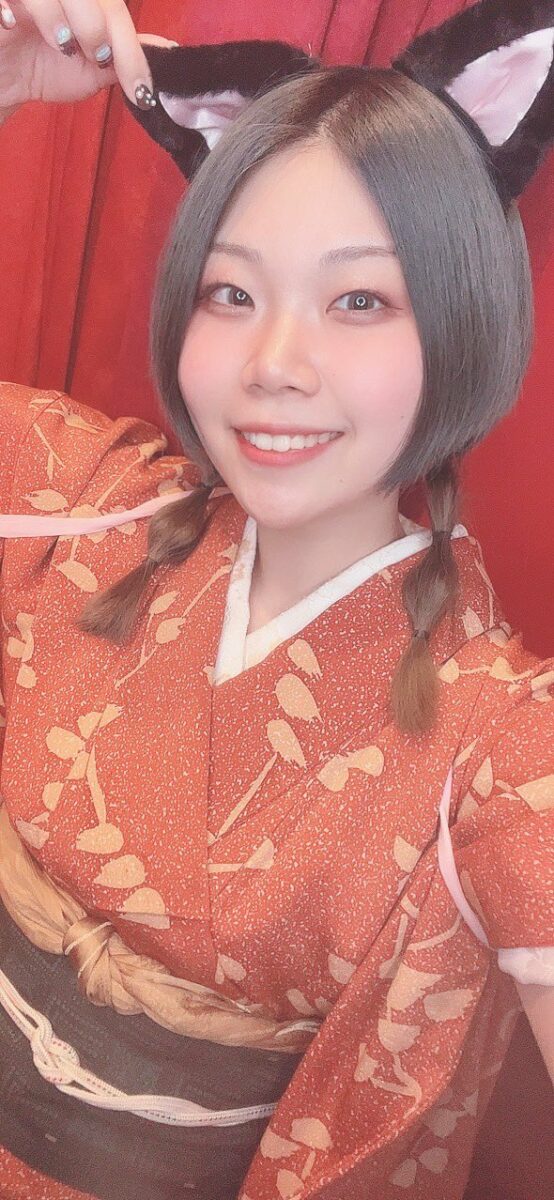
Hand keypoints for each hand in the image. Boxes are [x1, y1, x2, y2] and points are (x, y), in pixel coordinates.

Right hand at [0, 0, 177, 112]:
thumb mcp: (92, 67)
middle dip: (101, 28)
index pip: (116, 10)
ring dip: (68, 18)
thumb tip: (167, 51)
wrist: (5, 80)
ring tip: (62, 45)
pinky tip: (20, 28)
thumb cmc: (44, 66)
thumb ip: (126, 56)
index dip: (132, 49)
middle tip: (95, 57)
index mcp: (86, 0)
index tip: (140, 90)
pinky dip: (29, 10)